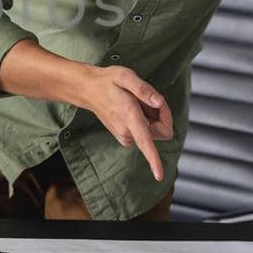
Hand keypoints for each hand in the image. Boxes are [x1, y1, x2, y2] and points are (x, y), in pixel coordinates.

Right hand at [72, 66, 173, 181]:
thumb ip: (143, 89)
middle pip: (163, 130)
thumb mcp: (125, 76)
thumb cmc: (108, 82)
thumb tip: (159, 102)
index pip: (145, 143)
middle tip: (149, 97)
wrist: (89, 90)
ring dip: (153, 114)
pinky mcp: (127, 138)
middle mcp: (128, 133)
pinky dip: (147, 118)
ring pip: (157, 130)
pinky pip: (149, 131)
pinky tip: (133, 107)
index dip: (154, 160)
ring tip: (136, 101)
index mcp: (130, 119)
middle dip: (163, 113)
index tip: (159, 176)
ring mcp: (127, 138)